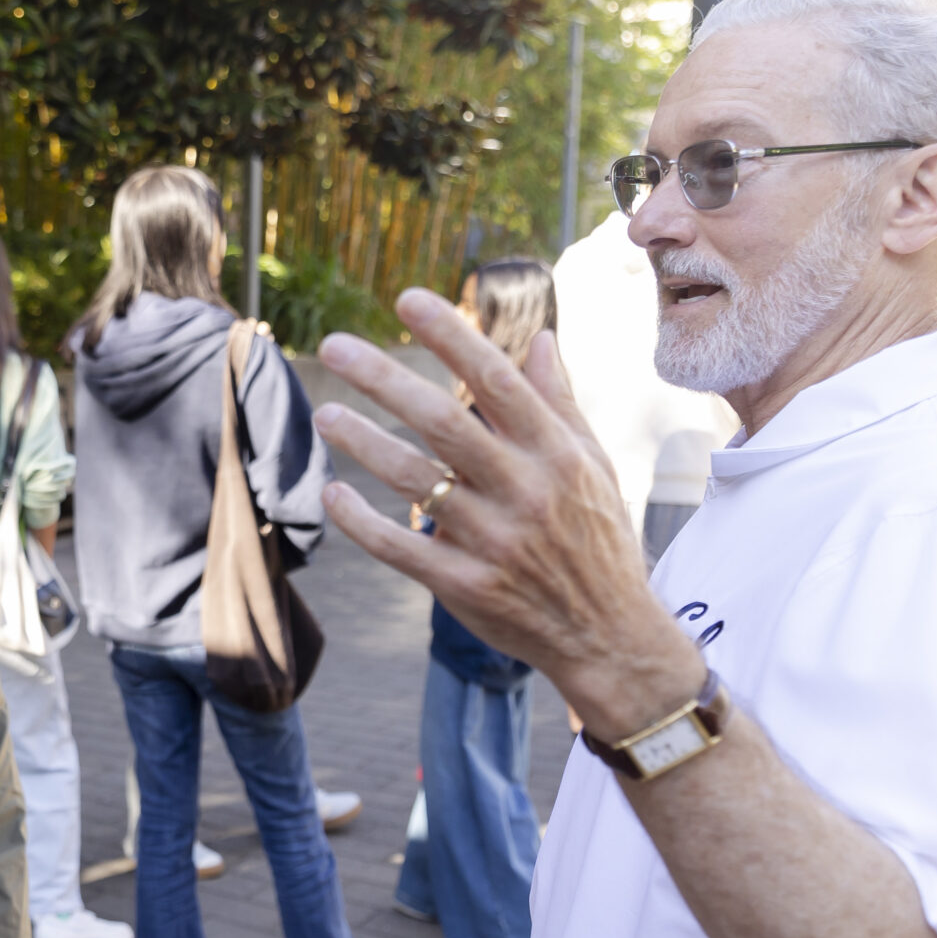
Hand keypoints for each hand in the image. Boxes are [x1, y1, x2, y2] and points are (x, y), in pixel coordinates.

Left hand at [312, 294, 702, 739]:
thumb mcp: (592, 466)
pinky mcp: (465, 586)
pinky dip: (361, 521)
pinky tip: (332, 494)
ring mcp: (493, 540)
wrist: (611, 638)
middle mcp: (526, 490)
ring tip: (326, 413)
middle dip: (385, 378)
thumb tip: (539, 337)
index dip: (452, 337)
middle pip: (444, 421)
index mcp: (556, 453)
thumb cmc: (597, 540)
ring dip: (364, 443)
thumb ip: (559, 402)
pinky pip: (401, 547)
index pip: (497, 380)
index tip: (407, 300)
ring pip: (415, 480)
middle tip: (335, 345)